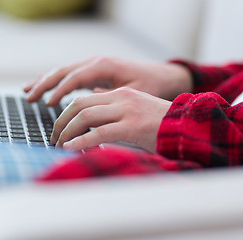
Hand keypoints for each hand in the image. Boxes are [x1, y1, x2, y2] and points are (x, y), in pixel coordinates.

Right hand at [24, 56, 191, 104]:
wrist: (160, 75)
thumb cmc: (149, 84)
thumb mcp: (133, 92)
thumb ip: (111, 97)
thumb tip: (90, 105)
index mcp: (104, 66)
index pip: (75, 77)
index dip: (60, 90)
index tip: (48, 104)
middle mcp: (95, 62)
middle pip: (63, 71)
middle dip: (44, 83)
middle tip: (29, 98)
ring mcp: (93, 66)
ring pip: (63, 71)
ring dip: (44, 81)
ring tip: (27, 92)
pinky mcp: (93, 72)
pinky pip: (69, 75)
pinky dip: (54, 81)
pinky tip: (42, 87)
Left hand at [51, 87, 170, 152]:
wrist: (188, 125)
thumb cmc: (162, 123)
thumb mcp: (135, 112)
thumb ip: (115, 112)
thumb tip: (94, 122)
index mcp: (121, 94)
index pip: (84, 99)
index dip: (66, 113)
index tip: (60, 128)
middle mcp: (122, 98)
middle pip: (79, 105)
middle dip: (61, 121)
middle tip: (54, 137)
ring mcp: (127, 111)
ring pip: (86, 117)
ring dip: (67, 132)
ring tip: (58, 145)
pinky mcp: (133, 126)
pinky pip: (100, 133)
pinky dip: (82, 141)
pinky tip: (70, 148)